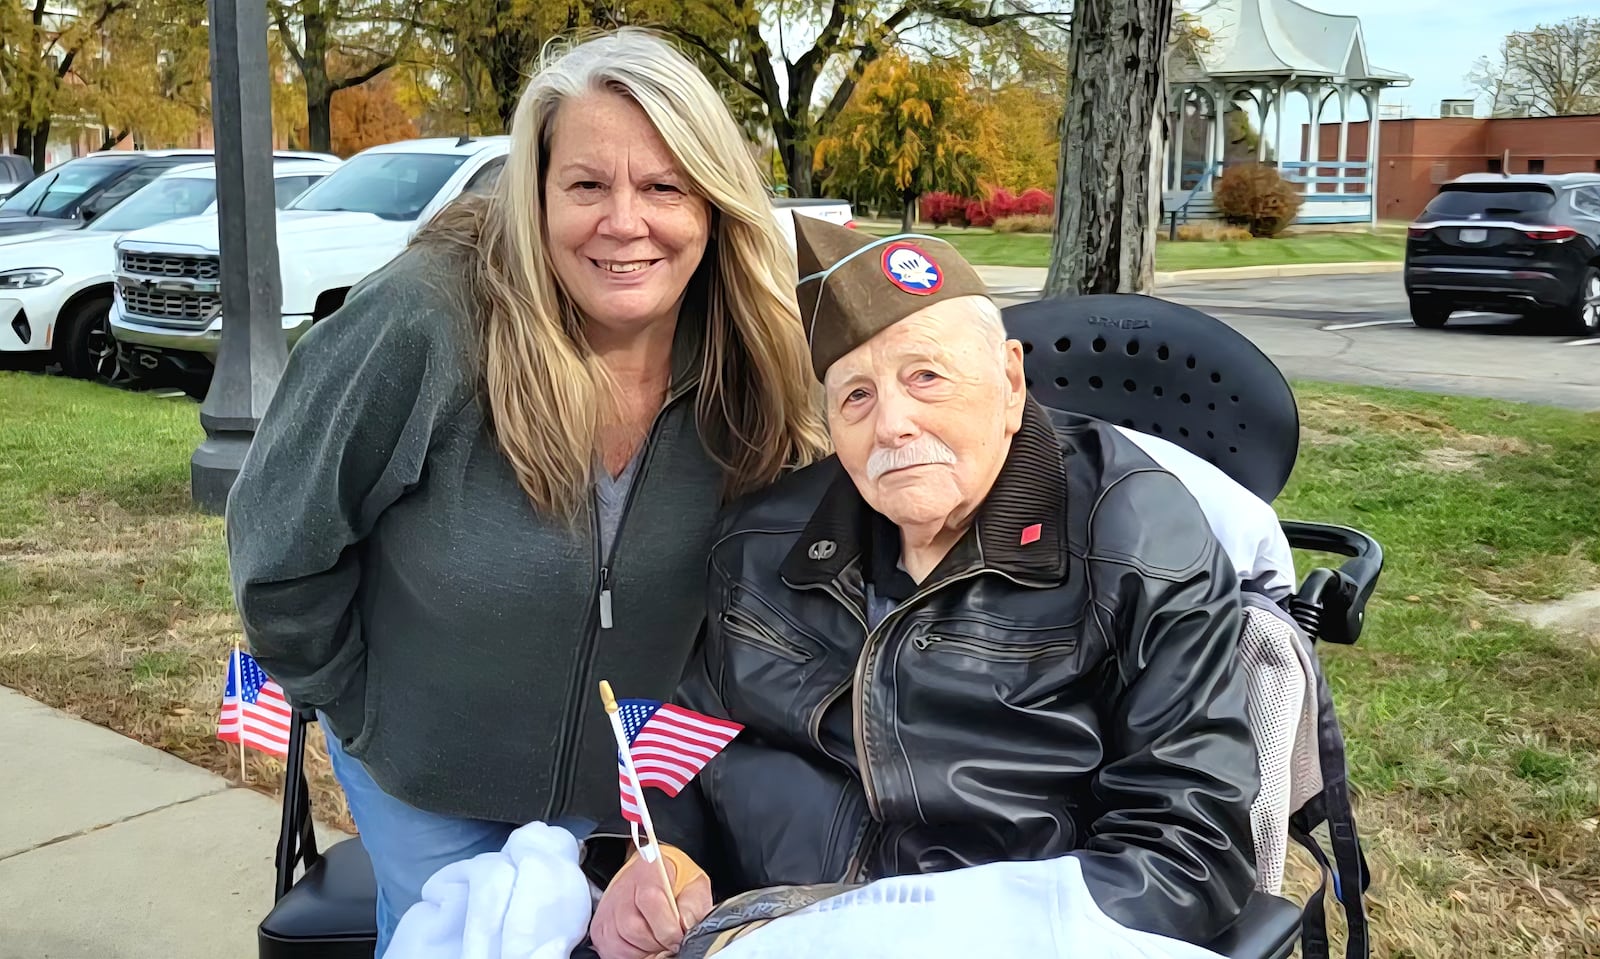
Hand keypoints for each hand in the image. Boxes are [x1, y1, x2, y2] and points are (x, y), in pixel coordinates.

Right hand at [590, 850, 713, 958]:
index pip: (650, 900)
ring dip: (645, 951)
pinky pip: (613, 953)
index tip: (679, 936)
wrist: (655, 879)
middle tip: (670, 942)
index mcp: (647, 871)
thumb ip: (693, 906)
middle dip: (657, 943)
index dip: (667, 927)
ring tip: (658, 942)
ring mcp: (607, 910)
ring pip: (622, 945)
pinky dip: (632, 956)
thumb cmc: (676, 883)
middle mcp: (622, 889)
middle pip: (633, 928)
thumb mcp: (695, 885)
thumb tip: (685, 926)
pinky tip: (644, 947)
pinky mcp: (600, 929)